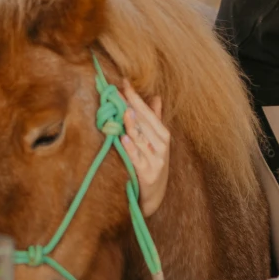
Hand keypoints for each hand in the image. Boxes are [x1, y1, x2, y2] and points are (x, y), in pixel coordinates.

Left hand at [121, 86, 170, 216]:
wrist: (154, 196)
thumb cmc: (153, 164)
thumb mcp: (157, 142)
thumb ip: (155, 119)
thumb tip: (156, 97)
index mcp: (163, 135)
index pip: (148, 112)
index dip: (136, 97)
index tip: (123, 83)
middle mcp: (162, 145)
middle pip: (144, 122)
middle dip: (130, 106)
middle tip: (115, 93)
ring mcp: (156, 160)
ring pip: (141, 138)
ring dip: (131, 124)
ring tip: (123, 111)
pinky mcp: (147, 174)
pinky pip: (138, 158)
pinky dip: (132, 148)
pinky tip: (124, 138)